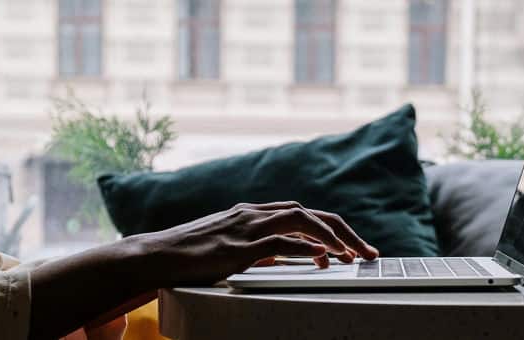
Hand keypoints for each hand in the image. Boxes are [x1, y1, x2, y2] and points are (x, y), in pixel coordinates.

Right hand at [132, 201, 378, 286]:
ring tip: (353, 255)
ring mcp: (245, 228)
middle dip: (344, 231)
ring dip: (332, 237)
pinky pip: (277, 242)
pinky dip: (303, 247)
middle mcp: (253, 214)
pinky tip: (322, 256)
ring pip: (300, 220)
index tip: (353, 247)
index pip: (304, 213)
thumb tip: (286, 257)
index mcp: (254, 213)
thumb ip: (258, 248)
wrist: (155, 255)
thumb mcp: (231, 247)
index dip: (333, 228)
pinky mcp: (236, 247)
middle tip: (368, 252)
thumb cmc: (189, 255)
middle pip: (311, 213)